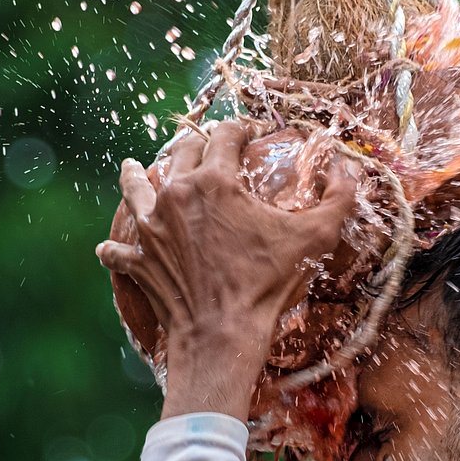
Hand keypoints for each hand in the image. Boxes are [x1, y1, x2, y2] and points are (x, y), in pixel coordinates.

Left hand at [96, 121, 357, 421]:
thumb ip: (338, 200)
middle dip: (196, 144)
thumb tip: (349, 173)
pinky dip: (114, 248)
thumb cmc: (267, 284)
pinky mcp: (137, 261)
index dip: (244, 127)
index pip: (227, 135)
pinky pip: (116, 250)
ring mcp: (150, 228)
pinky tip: (110, 247)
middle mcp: (176, 195)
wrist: (221, 333)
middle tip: (206, 145)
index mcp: (214, 181)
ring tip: (130, 166)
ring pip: (134, 189)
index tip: (254, 131)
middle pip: (181, 153)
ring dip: (133, 176)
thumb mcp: (314, 238)